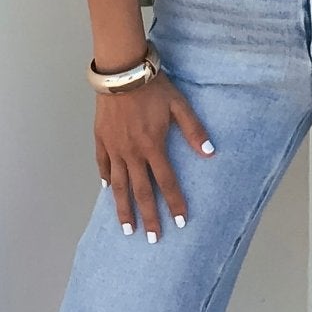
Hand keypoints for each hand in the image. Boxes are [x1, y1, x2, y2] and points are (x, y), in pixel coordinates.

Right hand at [95, 72, 214, 240]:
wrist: (121, 72)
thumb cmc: (153, 87)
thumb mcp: (179, 105)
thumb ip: (194, 130)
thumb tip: (210, 153)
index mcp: (153, 146)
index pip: (166, 182)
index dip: (174, 203)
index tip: (180, 222)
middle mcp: (132, 153)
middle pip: (141, 191)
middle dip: (149, 217)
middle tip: (152, 238)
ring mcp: (114, 147)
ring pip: (118, 185)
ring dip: (123, 208)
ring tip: (127, 228)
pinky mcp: (101, 139)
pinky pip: (102, 164)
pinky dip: (105, 178)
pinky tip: (106, 190)